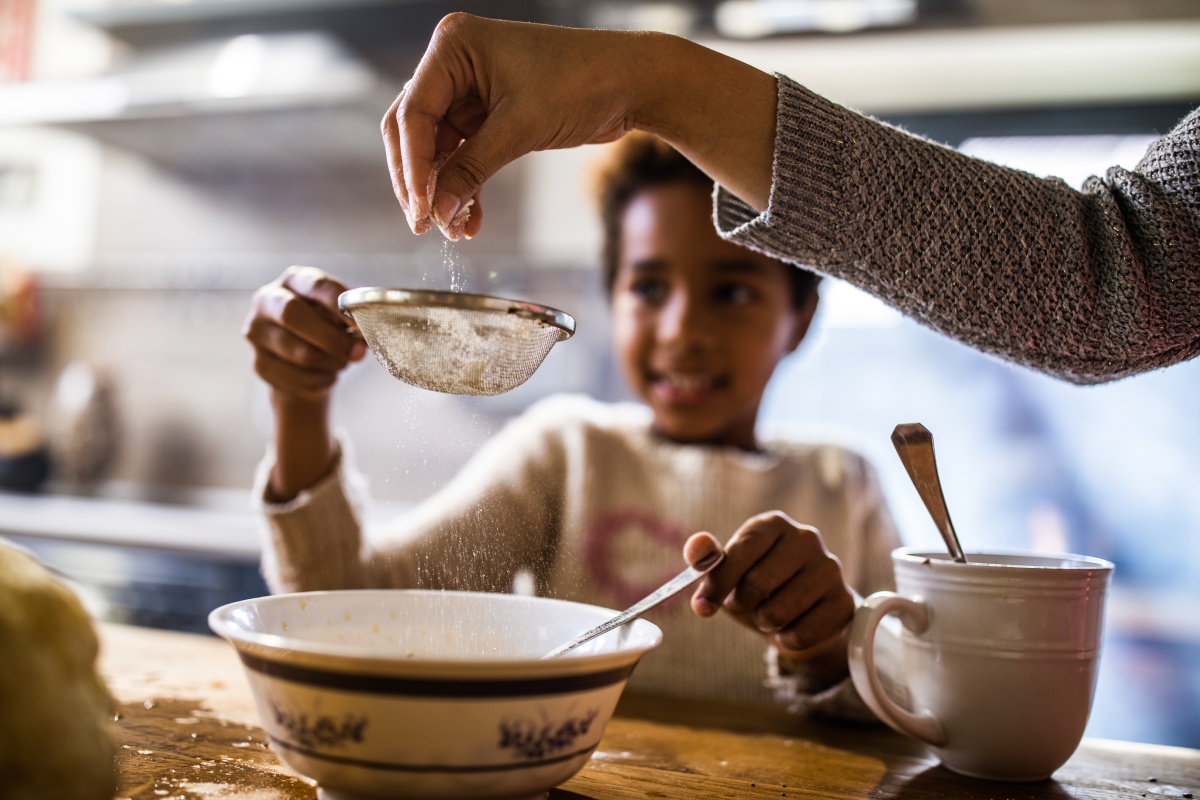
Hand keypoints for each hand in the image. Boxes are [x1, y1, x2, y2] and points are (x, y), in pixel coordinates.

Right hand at [243, 266, 366, 402]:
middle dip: (332, 338)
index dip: (339, 303)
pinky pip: (296, 378)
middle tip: (359, 353)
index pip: (315, 285)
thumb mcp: (339, 316)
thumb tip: (368, 324)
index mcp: (294, 280)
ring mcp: (257, 332)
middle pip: (293, 315)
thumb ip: (350, 317)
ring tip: (343, 362)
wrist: (304, 363)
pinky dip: (320, 381)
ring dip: (330, 362)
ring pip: (298, 352)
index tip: (362, 323)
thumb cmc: (326, 329)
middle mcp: (267, 301)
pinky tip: (327, 375)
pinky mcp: (259, 363)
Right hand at [382, 13, 776, 239]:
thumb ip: (472, 169)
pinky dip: (466, 185)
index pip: (414, 114)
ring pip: (439, 149)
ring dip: (445, 190)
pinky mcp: (490, 113)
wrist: (632, 83)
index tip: (418, 211)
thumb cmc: (583, 83)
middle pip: (415, 130)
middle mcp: (456, 63)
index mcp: (454, 47)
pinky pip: (464, 155)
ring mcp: (471, 88)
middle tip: (425, 223)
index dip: (412, 167)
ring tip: (455, 229)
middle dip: (421, 180)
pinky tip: (470, 219)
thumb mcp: (521, 128)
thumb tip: (435, 210)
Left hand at [687, 512, 857, 659]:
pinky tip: (789, 628)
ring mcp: (830, 568)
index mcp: (773, 524)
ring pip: (779, 612)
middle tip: (744, 606)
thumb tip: (696, 548)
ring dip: (763, 623)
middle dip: (742, 604)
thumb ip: (707, 558)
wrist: (800, 612)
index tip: (702, 606)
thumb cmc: (756, 586)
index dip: (718, 583)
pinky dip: (786, 640)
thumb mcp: (728, 572)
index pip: (741, 550)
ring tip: (767, 615)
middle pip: (758, 583)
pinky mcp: (845, 602)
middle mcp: (806, 538)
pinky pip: (802, 634)